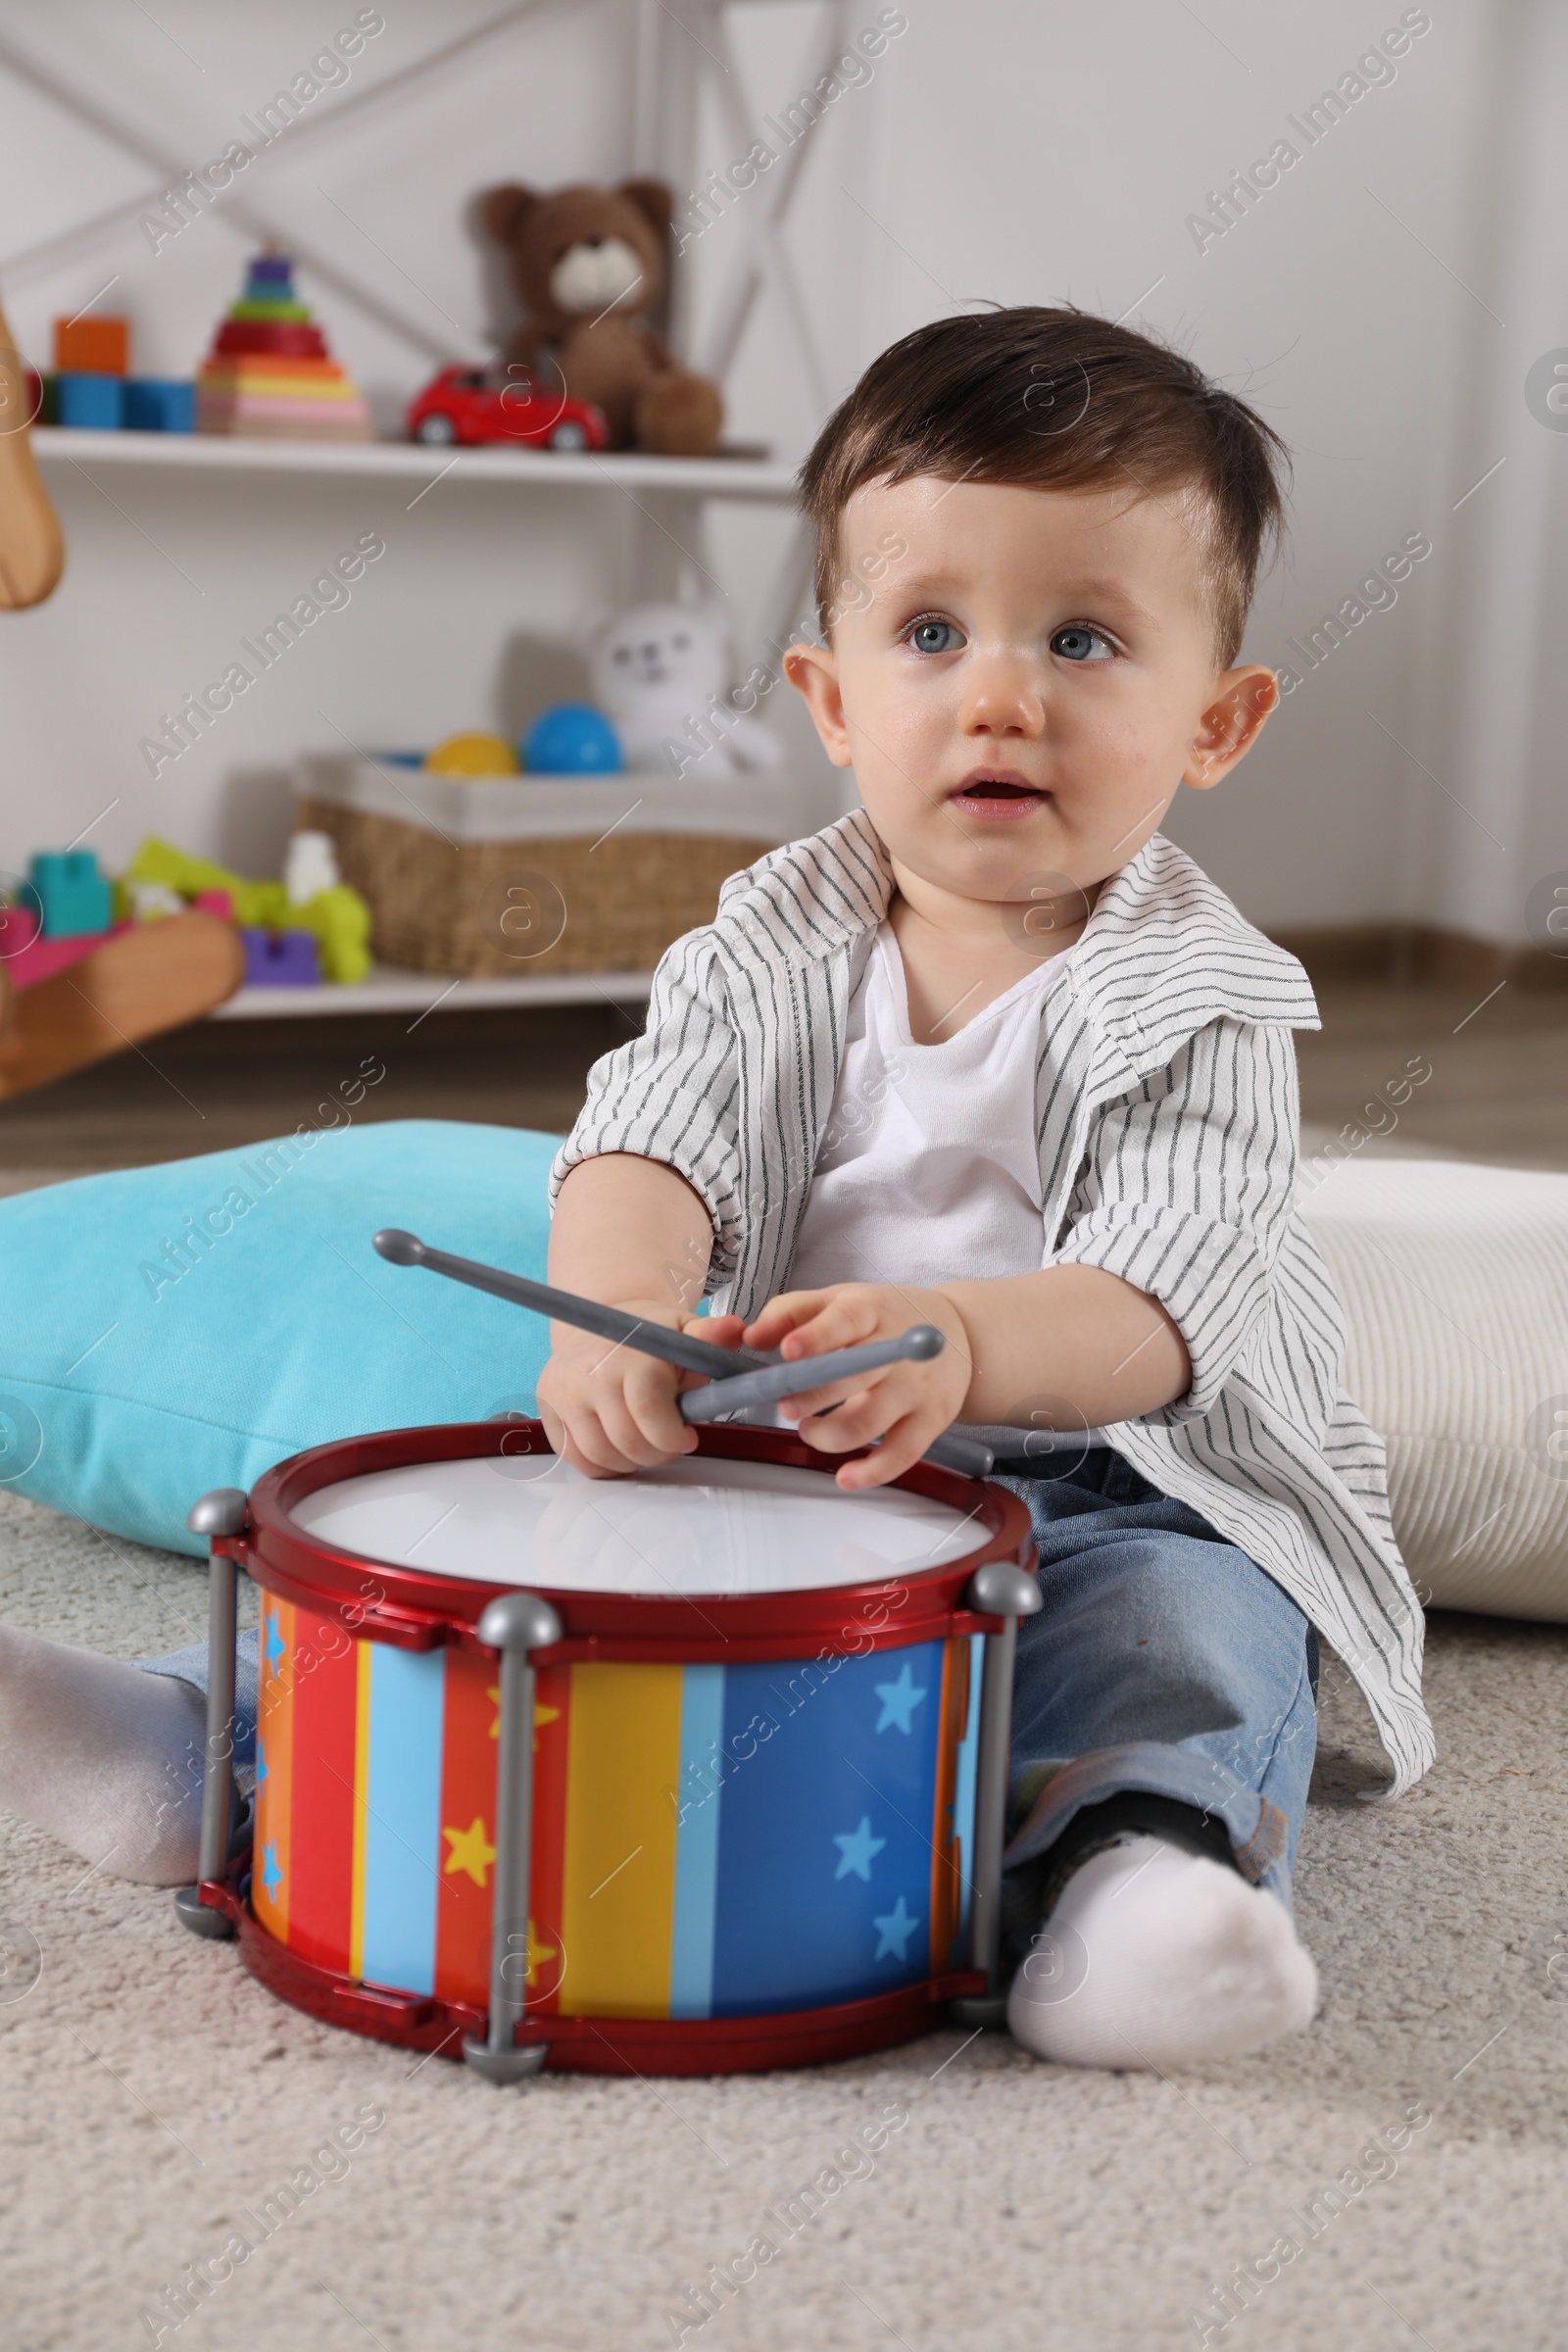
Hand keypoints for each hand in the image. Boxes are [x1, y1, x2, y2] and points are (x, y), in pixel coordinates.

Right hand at [535, 1305, 747, 1477]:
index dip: (673, 1438)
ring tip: (645, 1445)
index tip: (687, 1438)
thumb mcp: (685, 1331)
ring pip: (600, 1455)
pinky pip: (575, 1457)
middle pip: (627, 1440)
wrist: (602, 1321)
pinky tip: (620, 1449)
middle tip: (668, 1445)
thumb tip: (734, 1329)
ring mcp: (564, 1390)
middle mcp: (591, 1372)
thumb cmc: (651, 1335)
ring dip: (631, 1462)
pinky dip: (602, 1464)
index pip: (649, 1413)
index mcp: (631, 1355)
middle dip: (657, 1454)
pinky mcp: (547, 1406)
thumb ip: (711, 1337)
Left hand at [741, 1283, 973, 1490]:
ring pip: (871, 1421)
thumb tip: (752, 1335)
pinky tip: (846, 1475)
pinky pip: (903, 1454)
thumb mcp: (838, 1300)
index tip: (788, 1350)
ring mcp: (917, 1387)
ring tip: (809, 1430)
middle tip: (786, 1405)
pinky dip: (873, 1472)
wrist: (956, 1333)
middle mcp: (898, 1348)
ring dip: (830, 1435)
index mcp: (870, 1311)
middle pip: (855, 1375)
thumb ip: (790, 1313)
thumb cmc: (885, 1318)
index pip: (845, 1320)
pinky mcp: (931, 1420)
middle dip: (814, 1395)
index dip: (816, 1337)